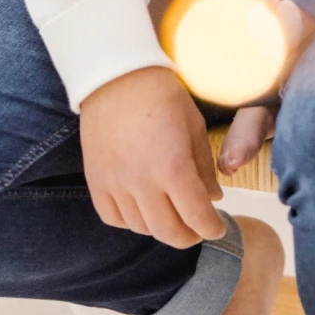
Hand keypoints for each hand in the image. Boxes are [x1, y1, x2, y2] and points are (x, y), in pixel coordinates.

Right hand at [79, 66, 223, 248]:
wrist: (117, 78)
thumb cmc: (163, 95)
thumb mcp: (194, 125)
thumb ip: (204, 166)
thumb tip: (214, 198)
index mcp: (173, 167)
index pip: (196, 215)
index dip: (211, 228)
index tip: (217, 228)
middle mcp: (142, 183)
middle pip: (168, 231)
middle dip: (188, 237)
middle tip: (198, 230)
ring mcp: (116, 186)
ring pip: (141, 228)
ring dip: (161, 229)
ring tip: (173, 217)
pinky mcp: (96, 183)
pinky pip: (114, 218)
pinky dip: (131, 222)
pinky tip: (143, 211)